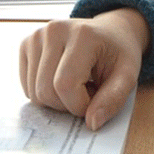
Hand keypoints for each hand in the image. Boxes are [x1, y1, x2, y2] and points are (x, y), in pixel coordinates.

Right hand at [20, 8, 149, 130]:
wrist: (109, 31)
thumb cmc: (118, 53)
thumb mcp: (127, 76)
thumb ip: (113, 100)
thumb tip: (91, 123)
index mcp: (82, 34)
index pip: (65, 85)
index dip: (80, 105)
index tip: (96, 97)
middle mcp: (54, 30)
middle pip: (45, 91)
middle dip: (68, 104)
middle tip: (87, 90)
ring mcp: (37, 35)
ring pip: (33, 92)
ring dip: (56, 100)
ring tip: (76, 83)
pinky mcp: (26, 44)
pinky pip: (27, 86)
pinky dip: (44, 92)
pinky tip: (60, 79)